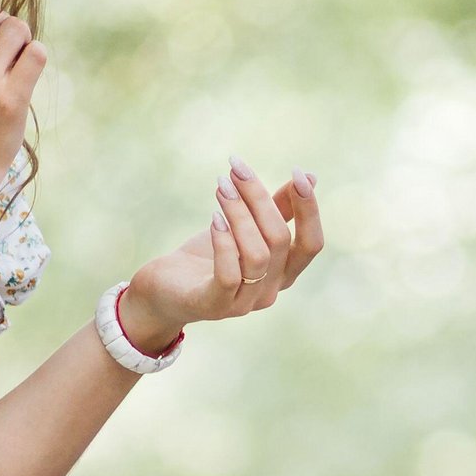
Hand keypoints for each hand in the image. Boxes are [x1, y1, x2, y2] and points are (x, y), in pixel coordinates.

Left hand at [122, 164, 324, 345]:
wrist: (164, 291)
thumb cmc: (207, 257)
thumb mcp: (244, 227)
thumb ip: (277, 208)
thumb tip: (311, 177)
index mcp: (284, 273)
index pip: (311, 244)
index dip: (309, 210)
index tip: (297, 173)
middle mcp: (271, 291)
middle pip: (280, 240)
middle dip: (259, 198)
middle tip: (236, 170)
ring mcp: (244, 303)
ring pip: (257, 255)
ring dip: (239, 214)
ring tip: (222, 186)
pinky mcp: (214, 306)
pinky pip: (229, 275)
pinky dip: (224, 243)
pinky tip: (214, 218)